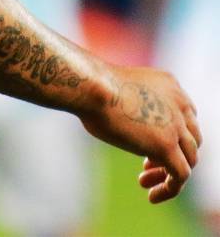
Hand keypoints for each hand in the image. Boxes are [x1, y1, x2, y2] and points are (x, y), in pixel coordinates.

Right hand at [79, 65, 200, 202]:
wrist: (91, 87)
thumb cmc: (91, 86)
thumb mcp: (121, 89)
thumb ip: (131, 103)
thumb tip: (118, 116)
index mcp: (170, 86)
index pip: (184, 117)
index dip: (171, 135)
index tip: (148, 144)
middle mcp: (180, 104)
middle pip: (190, 139)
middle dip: (173, 154)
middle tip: (146, 165)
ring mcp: (176, 126)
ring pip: (189, 159)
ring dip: (169, 174)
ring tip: (144, 182)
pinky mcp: (167, 147)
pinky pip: (180, 176)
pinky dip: (170, 188)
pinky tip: (152, 195)